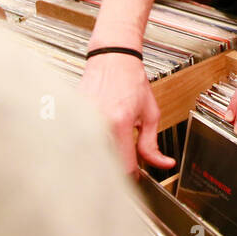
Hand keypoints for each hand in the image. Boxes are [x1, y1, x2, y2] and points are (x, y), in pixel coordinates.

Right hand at [79, 49, 174, 173]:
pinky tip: (99, 138)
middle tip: (125, 163)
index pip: (124, 166)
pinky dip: (91, 146)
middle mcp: (99, 123)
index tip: (136, 175)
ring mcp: (83, 121)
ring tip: (112, 147)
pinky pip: (82, 143)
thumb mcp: (150, 113)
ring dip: (104, 159)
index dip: (133, 176)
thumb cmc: (130, 81)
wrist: (112, 58)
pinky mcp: (73, 118)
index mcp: (119, 123)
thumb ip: (152, 143)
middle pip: (106, 165)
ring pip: (93, 157)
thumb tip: (163, 164)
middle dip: (117, 170)